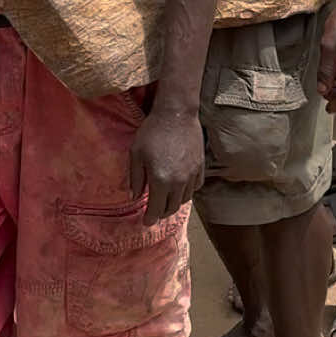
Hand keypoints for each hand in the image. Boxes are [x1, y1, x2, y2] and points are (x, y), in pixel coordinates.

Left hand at [129, 107, 203, 223]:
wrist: (176, 113)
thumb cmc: (152, 132)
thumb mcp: (136, 154)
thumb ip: (135, 178)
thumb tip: (134, 196)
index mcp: (160, 181)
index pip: (156, 209)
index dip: (150, 219)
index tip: (146, 223)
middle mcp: (178, 182)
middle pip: (172, 208)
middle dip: (162, 213)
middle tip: (155, 212)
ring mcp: (192, 175)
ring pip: (185, 199)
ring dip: (175, 203)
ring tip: (167, 200)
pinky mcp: (200, 166)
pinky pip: (196, 187)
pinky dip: (188, 191)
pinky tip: (181, 187)